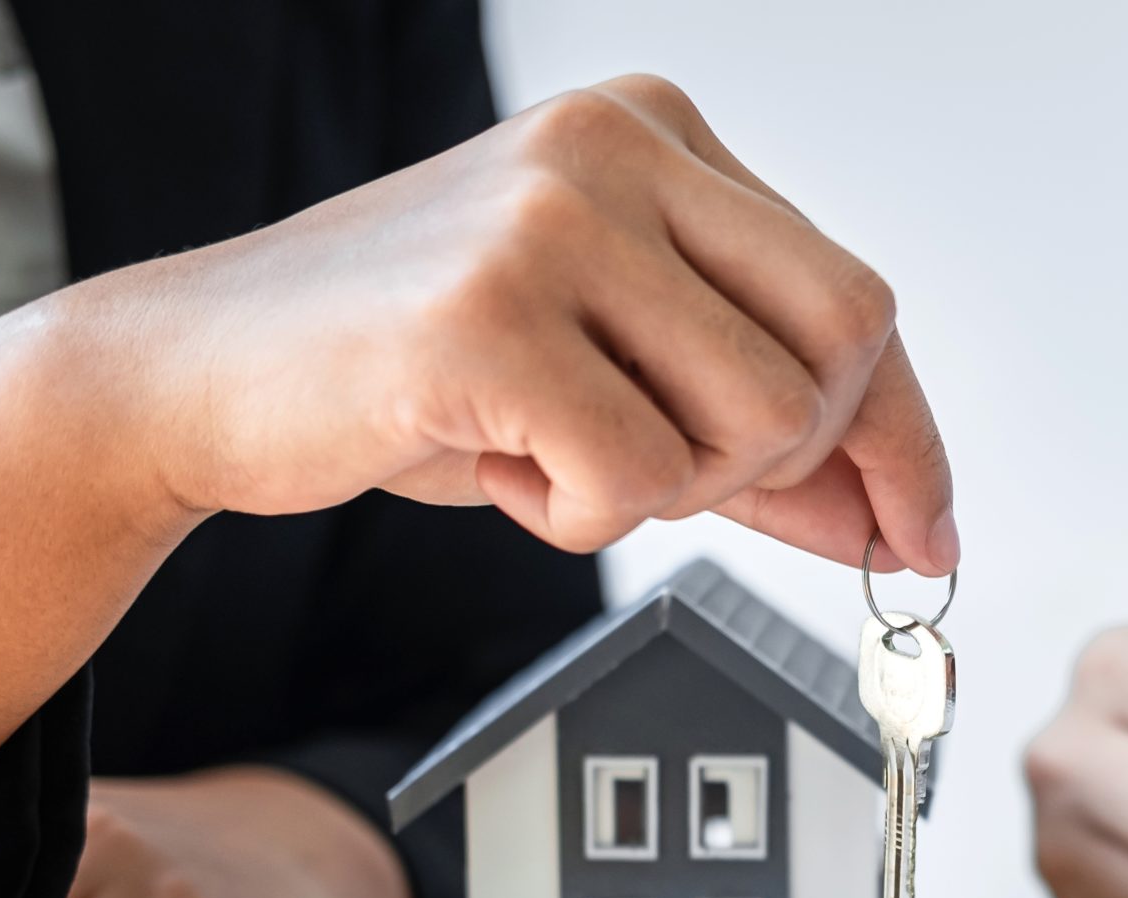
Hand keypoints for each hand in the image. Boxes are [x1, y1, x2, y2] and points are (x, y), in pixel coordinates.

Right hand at [85, 74, 955, 567]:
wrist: (200, 376)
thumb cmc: (412, 374)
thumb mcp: (612, 378)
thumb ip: (758, 436)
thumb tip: (900, 520)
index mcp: (656, 134)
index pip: (854, 298)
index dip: (905, 434)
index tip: (926, 532)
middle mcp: (613, 149)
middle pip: (841, 345)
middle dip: (791, 461)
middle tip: (680, 481)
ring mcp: (549, 219)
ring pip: (757, 417)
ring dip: (674, 488)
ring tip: (560, 455)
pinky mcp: (487, 314)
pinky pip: (637, 476)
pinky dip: (579, 515)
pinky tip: (497, 465)